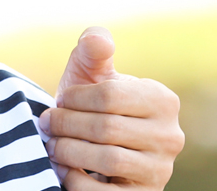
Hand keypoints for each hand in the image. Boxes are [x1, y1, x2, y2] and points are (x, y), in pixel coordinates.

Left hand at [37, 27, 183, 189]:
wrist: (98, 150)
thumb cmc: (93, 106)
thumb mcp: (92, 74)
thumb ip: (92, 51)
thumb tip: (97, 40)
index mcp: (163, 100)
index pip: (109, 96)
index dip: (74, 98)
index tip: (59, 101)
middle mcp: (170, 137)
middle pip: (106, 128)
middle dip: (65, 124)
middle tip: (45, 123)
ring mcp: (161, 170)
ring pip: (107, 160)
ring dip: (68, 151)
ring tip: (53, 145)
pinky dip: (75, 180)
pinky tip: (64, 169)